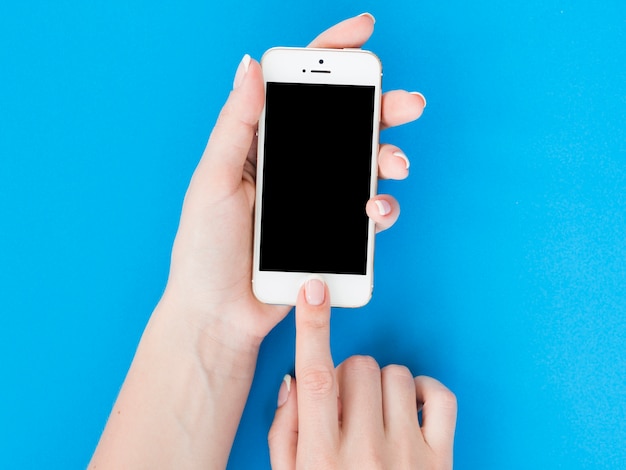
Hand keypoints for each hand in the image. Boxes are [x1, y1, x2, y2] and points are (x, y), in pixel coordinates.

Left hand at [161, 13, 427, 350]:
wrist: (220, 314)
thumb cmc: (205, 248)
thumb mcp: (213, 180)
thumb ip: (236, 124)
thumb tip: (251, 65)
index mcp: (260, 144)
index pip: (298, 89)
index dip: (331, 55)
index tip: (364, 34)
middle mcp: (292, 166)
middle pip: (344, 124)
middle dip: (381, 108)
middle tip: (408, 104)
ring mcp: (314, 200)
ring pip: (363, 166)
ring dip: (388, 158)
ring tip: (394, 166)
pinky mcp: (330, 232)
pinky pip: (365, 211)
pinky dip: (381, 207)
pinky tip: (376, 210)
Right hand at [268, 277, 456, 468]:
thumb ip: (286, 433)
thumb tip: (295, 382)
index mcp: (322, 459)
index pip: (315, 377)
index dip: (312, 327)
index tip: (313, 291)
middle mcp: (366, 452)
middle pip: (357, 367)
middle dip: (345, 376)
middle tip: (343, 406)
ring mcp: (409, 454)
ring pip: (395, 375)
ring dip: (379, 385)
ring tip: (373, 415)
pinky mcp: (441, 458)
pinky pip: (440, 395)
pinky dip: (423, 391)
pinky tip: (408, 410)